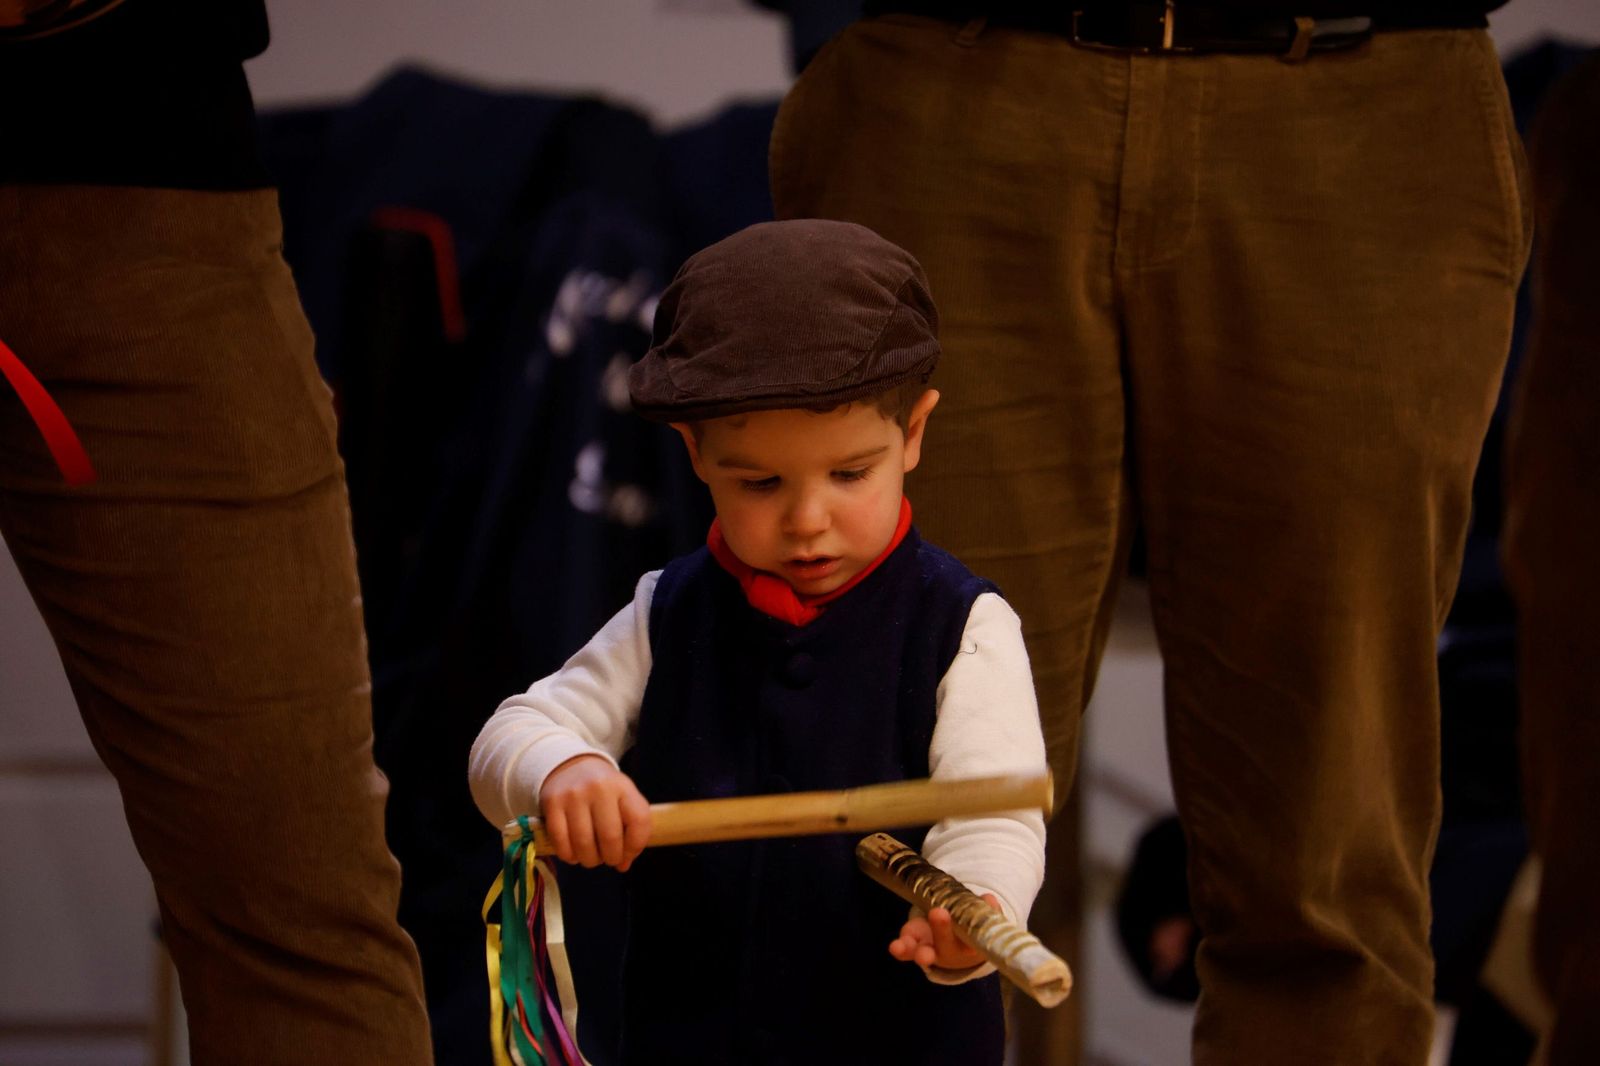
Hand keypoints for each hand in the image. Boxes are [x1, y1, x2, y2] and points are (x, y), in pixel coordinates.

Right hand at [538, 755, 651, 870]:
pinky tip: (574, 854)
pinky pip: (560, 841)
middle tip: (608, 859)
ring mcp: (573, 795)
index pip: (639, 821)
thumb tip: (623, 865)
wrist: (570, 766)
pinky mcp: (552, 803)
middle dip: (611, 858)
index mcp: (623, 786)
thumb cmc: (603, 791)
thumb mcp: (623, 799)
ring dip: (589, 859)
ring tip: (591, 857)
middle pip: (610, 837)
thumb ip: (631, 830)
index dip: (635, 847)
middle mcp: (599, 788)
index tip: (627, 855)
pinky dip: (569, 855)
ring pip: (583, 843)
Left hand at [888, 893, 1000, 970]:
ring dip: (917, 950)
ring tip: (908, 946)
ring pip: (924, 953)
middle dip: (942, 930)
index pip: (972, 943)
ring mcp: (931, 951)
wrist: (956, 947)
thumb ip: (985, 910)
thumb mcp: (980, 920)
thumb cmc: (970, 928)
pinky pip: (907, 950)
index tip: (972, 928)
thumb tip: (988, 900)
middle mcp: (950, 952)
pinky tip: (895, 947)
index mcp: (971, 947)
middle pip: (946, 945)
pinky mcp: (914, 946)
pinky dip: (901, 949)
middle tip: (939, 912)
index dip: (972, 936)